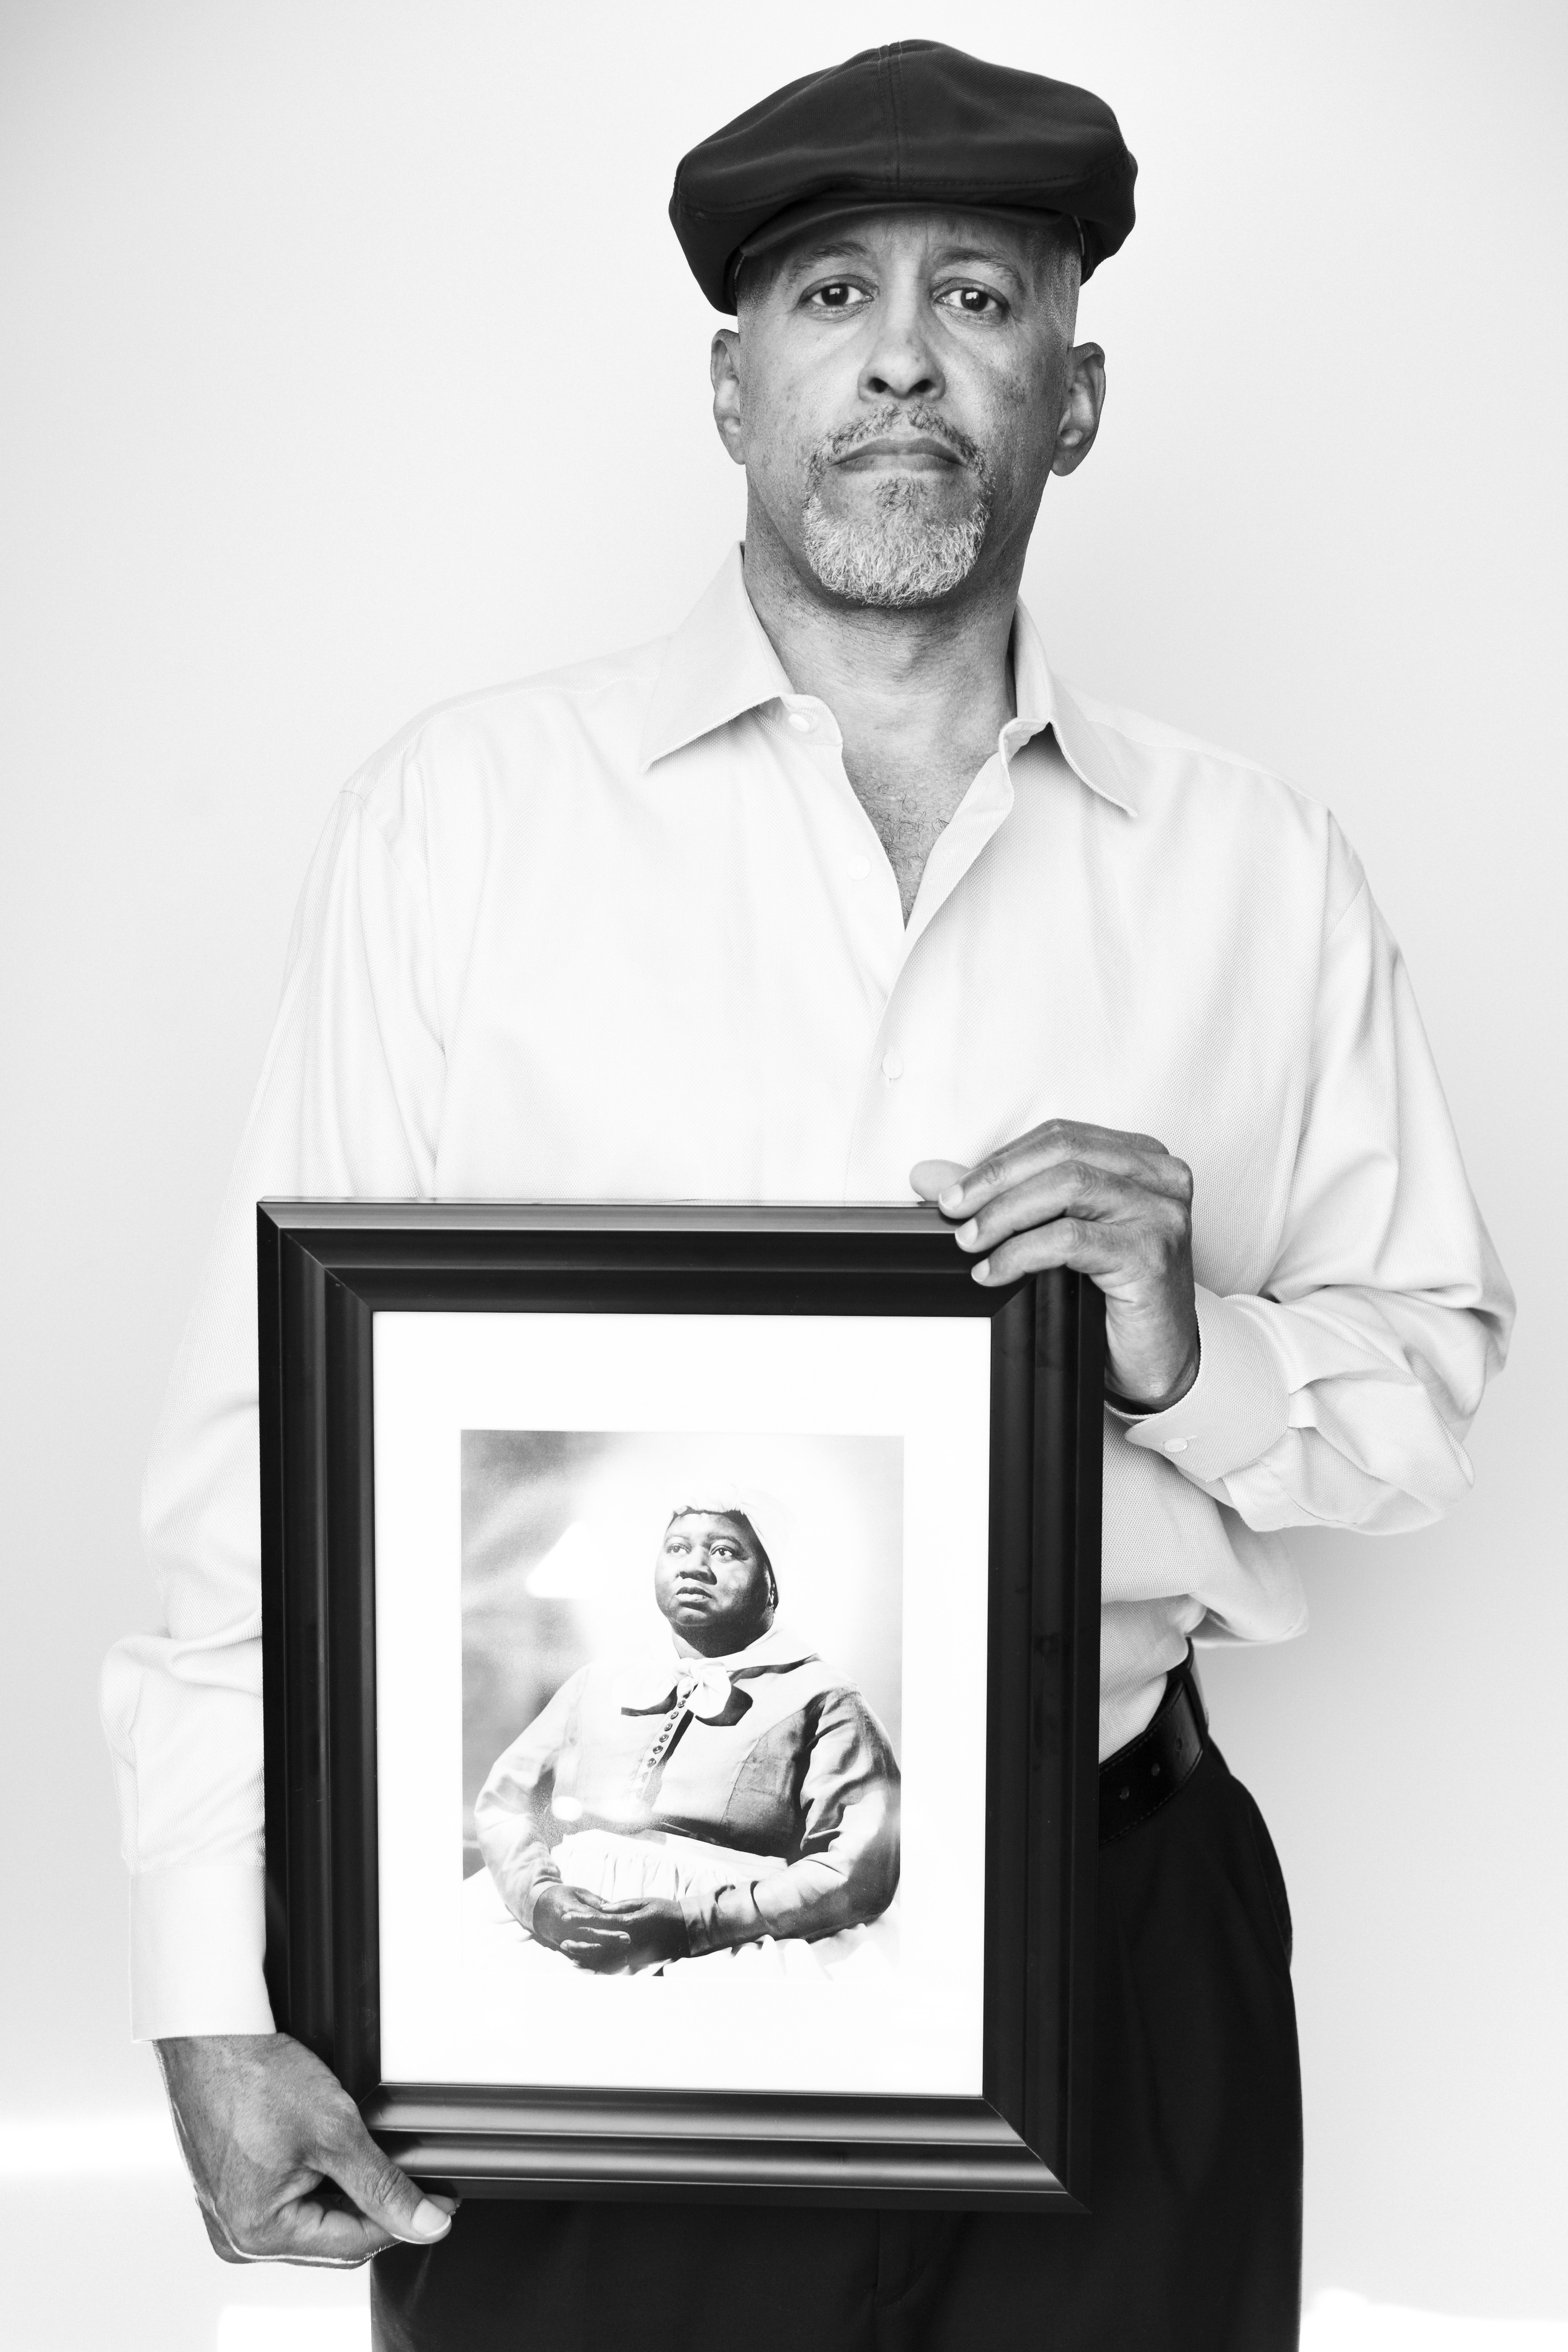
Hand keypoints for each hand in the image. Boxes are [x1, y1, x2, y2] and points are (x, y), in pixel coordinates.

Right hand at [155, 2031, 456, 2266]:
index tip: (441, 2204)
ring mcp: (230, 2213)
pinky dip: (317, 2181)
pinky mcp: (229, 2188)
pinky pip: (286, 2199)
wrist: (210, 2035)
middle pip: (330, 2238)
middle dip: (373, 2209)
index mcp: (257, 2236)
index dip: (403, 2222)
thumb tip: (427, 2224)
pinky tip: (332, 2152)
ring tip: (372, 2155)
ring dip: (346, 2194)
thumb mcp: (335, 2131)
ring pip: (311, 2219)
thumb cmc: (255, 2077)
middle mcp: (237, 2236)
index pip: (353, 2245)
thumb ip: (384, 2185)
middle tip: (415, 2175)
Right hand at [530, 1882, 633, 1968]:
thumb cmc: (560, 1896)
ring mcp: (563, 1939)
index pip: (594, 1919)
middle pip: (591, 1935)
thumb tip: (614, 1908)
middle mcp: (566, 1927)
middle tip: (628, 1940)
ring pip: (587, 1950)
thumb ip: (596, 1901)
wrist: (535, 1907)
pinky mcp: (562, 1948)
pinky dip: (594, 1963)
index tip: (626, 1928)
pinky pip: (579, 1958)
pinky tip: (607, 1967)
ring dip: (604, 1955)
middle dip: (610, 1939)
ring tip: (622, 1958)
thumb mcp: (578, 1892)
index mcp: (571, 1910)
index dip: (610, 1925)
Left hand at [532, 1884, 689, 1971]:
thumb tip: (603, 1907)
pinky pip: (616, 1967)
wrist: (687, 1930)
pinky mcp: (638, 1961)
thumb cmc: (666, 1911)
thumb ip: (624, 1906)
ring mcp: (633, 1953)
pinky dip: (600, 1967)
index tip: (566, 1916)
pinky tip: (589, 1967)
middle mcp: (630, 1940)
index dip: (581, 1918)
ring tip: (571, 1956)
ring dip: (587, 1956)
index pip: (600, 1920)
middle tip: (563, 1941)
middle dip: (580, 1941)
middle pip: (598, 1943)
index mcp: (630, 1923)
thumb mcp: (645, 1902)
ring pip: (605, 1958)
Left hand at [912, 1121, 1199, 1409]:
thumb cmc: (1111, 1295)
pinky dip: (1022, 1251)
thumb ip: (1001, 1198)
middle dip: (997, 1178)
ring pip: (1067, 1186)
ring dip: (1005, 1213)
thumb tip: (931, 1176)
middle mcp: (1159, 1177)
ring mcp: (1160, 1213)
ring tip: (971, 1241)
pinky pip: (1072, 1238)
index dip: (1002, 1159)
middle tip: (952, 1208)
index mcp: (1139, 1159)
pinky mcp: (1151, 1253)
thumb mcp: (1056, 1234)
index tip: (955, 1189)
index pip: (1060, 1137)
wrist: (1155, 1359)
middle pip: (1062, 1152)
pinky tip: (996, 1270)